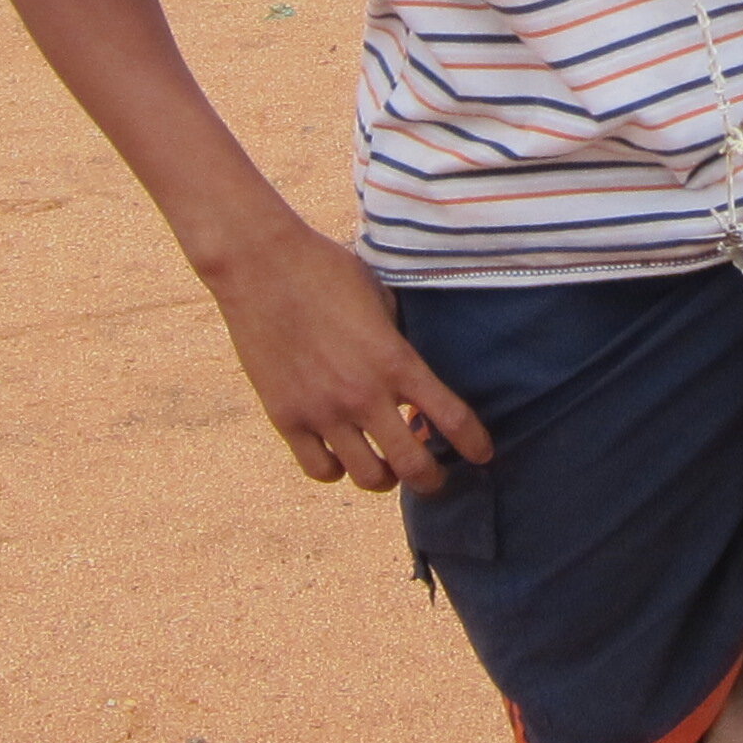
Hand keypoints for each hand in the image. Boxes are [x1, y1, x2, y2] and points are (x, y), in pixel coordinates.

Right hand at [202, 223, 491, 492]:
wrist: (260, 264)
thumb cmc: (325, 268)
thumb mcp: (380, 297)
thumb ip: (398, 341)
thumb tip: (409, 374)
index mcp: (396, 359)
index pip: (453, 419)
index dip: (475, 445)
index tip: (482, 455)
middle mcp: (364, 394)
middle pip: (414, 466)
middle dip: (431, 478)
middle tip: (432, 475)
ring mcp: (323, 411)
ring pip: (368, 477)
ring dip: (385, 477)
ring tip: (385, 465)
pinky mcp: (286, 418)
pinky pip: (321, 470)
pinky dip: (337, 469)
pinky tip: (340, 453)